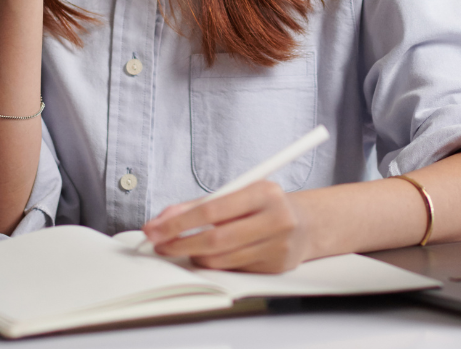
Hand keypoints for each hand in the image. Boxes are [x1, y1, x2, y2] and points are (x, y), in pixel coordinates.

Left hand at [141, 180, 311, 273]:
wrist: (305, 223)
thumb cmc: (263, 204)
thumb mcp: (237, 192)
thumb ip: (200, 203)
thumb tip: (164, 219)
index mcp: (263, 192)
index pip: (212, 209)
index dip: (179, 222)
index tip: (155, 228)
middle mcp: (274, 219)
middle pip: (215, 239)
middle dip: (179, 243)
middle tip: (158, 243)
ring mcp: (277, 246)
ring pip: (221, 259)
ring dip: (193, 255)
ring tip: (178, 247)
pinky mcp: (275, 267)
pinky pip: (233, 268)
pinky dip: (213, 263)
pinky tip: (205, 254)